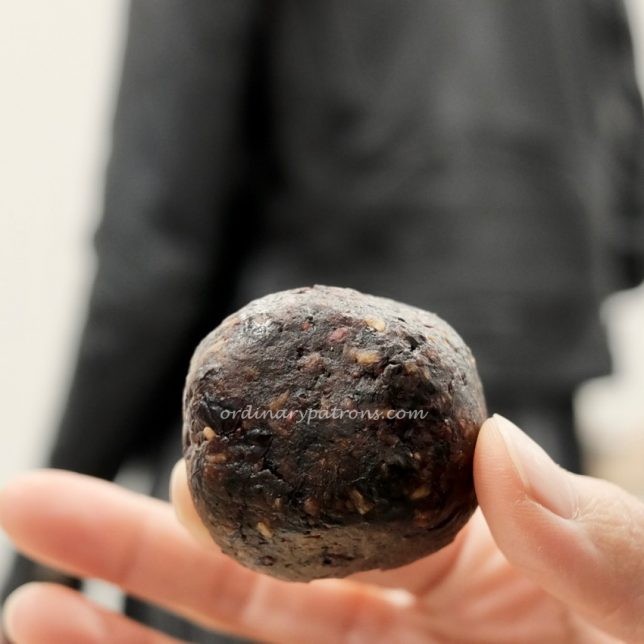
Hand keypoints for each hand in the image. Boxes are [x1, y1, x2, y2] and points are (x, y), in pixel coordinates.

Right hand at [1, 416, 642, 642]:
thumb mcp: (638, 597)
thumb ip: (592, 529)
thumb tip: (500, 444)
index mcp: (451, 554)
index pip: (335, 491)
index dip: (258, 462)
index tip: (199, 435)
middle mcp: (390, 615)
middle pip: (245, 563)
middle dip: (139, 532)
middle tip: (37, 495)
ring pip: (220, 639)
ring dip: (117, 625)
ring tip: (26, 601)